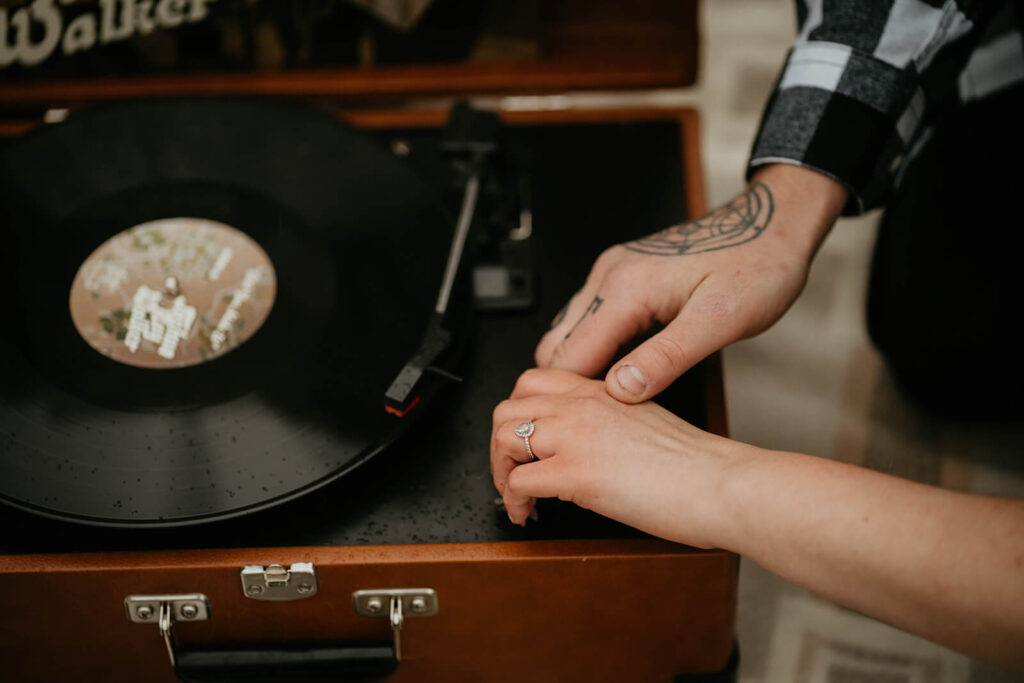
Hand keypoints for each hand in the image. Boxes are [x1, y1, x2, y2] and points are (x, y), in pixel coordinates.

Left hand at [490, 367, 741, 547]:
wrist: (721, 484)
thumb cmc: (697, 464)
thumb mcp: (644, 422)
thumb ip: (607, 424)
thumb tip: (583, 449)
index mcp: (601, 391)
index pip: (534, 382)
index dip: (519, 415)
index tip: (525, 442)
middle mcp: (582, 406)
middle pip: (508, 409)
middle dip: (500, 447)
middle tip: (512, 473)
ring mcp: (576, 436)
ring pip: (503, 439)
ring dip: (501, 473)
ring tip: (517, 497)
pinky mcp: (576, 473)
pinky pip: (519, 481)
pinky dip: (515, 502)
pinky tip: (530, 514)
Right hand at [535, 164, 846, 401]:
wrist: (774, 224)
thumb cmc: (758, 265)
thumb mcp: (720, 321)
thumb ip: (667, 358)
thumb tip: (621, 390)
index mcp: (626, 287)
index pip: (569, 356)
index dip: (571, 399)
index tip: (583, 430)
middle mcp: (611, 275)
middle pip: (556, 345)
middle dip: (566, 386)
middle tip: (593, 424)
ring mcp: (614, 272)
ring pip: (568, 332)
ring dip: (578, 367)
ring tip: (607, 404)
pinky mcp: (624, 275)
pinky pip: (589, 319)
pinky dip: (593, 349)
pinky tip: (620, 371)